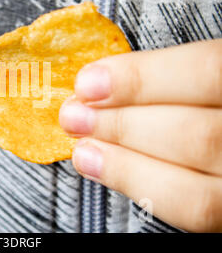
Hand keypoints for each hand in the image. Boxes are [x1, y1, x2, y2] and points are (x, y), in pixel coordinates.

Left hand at [59, 39, 221, 231]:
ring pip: (195, 189)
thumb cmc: (210, 100)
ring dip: (123, 164)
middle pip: (196, 134)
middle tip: (76, 115)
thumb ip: (170, 79)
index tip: (90, 82)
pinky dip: (138, 187)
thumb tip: (99, 83)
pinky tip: (102, 167)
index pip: (207, 71)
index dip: (141, 79)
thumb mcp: (206, 79)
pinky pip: (193, 211)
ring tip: (83, 146)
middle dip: (121, 124)